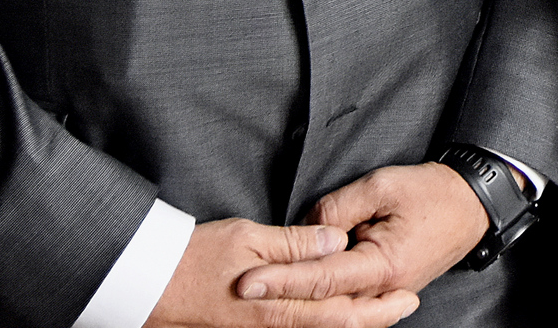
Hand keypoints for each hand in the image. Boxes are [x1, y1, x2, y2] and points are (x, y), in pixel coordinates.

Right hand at [143, 219, 415, 326]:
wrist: (149, 284)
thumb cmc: (197, 257)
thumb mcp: (249, 238)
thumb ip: (295, 244)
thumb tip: (336, 242)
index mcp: (279, 306)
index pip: (340, 311)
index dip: (377, 307)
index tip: (406, 295)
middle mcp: (275, 326)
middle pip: (336, 326)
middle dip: (375, 317)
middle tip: (407, 303)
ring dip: (353, 318)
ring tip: (383, 306)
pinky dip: (325, 320)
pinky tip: (335, 308)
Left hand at [235, 164, 486, 306]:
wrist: (470, 205)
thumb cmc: (430, 191)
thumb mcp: (382, 186)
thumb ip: (339, 209)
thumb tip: (306, 230)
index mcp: (383, 265)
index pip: (321, 278)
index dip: (281, 279)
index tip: (247, 280)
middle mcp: (384, 289)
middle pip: (321, 304)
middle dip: (279, 299)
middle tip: (239, 291)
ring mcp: (385, 295)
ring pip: (334, 311)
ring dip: (297, 306)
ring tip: (259, 299)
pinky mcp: (385, 291)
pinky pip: (348, 305)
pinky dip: (321, 305)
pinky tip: (295, 303)